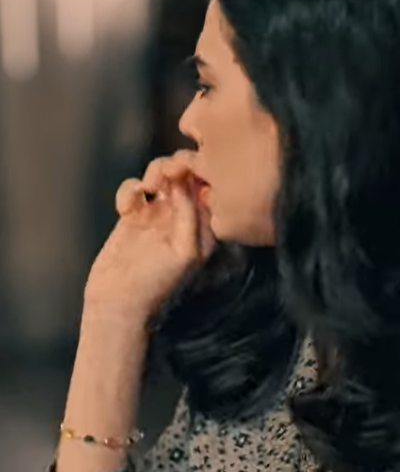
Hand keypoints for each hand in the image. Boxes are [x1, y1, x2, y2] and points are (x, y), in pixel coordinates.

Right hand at [83, 150, 216, 324]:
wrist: (118, 304)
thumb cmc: (157, 284)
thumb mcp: (185, 252)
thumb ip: (190, 216)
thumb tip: (186, 184)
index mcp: (204, 227)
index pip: (209, 187)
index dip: (199, 172)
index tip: (185, 170)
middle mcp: (184, 217)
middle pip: (185, 175)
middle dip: (174, 167)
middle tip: (162, 176)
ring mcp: (158, 214)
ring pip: (160, 175)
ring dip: (153, 173)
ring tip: (147, 189)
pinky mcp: (133, 216)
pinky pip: (134, 188)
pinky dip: (129, 190)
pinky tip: (124, 208)